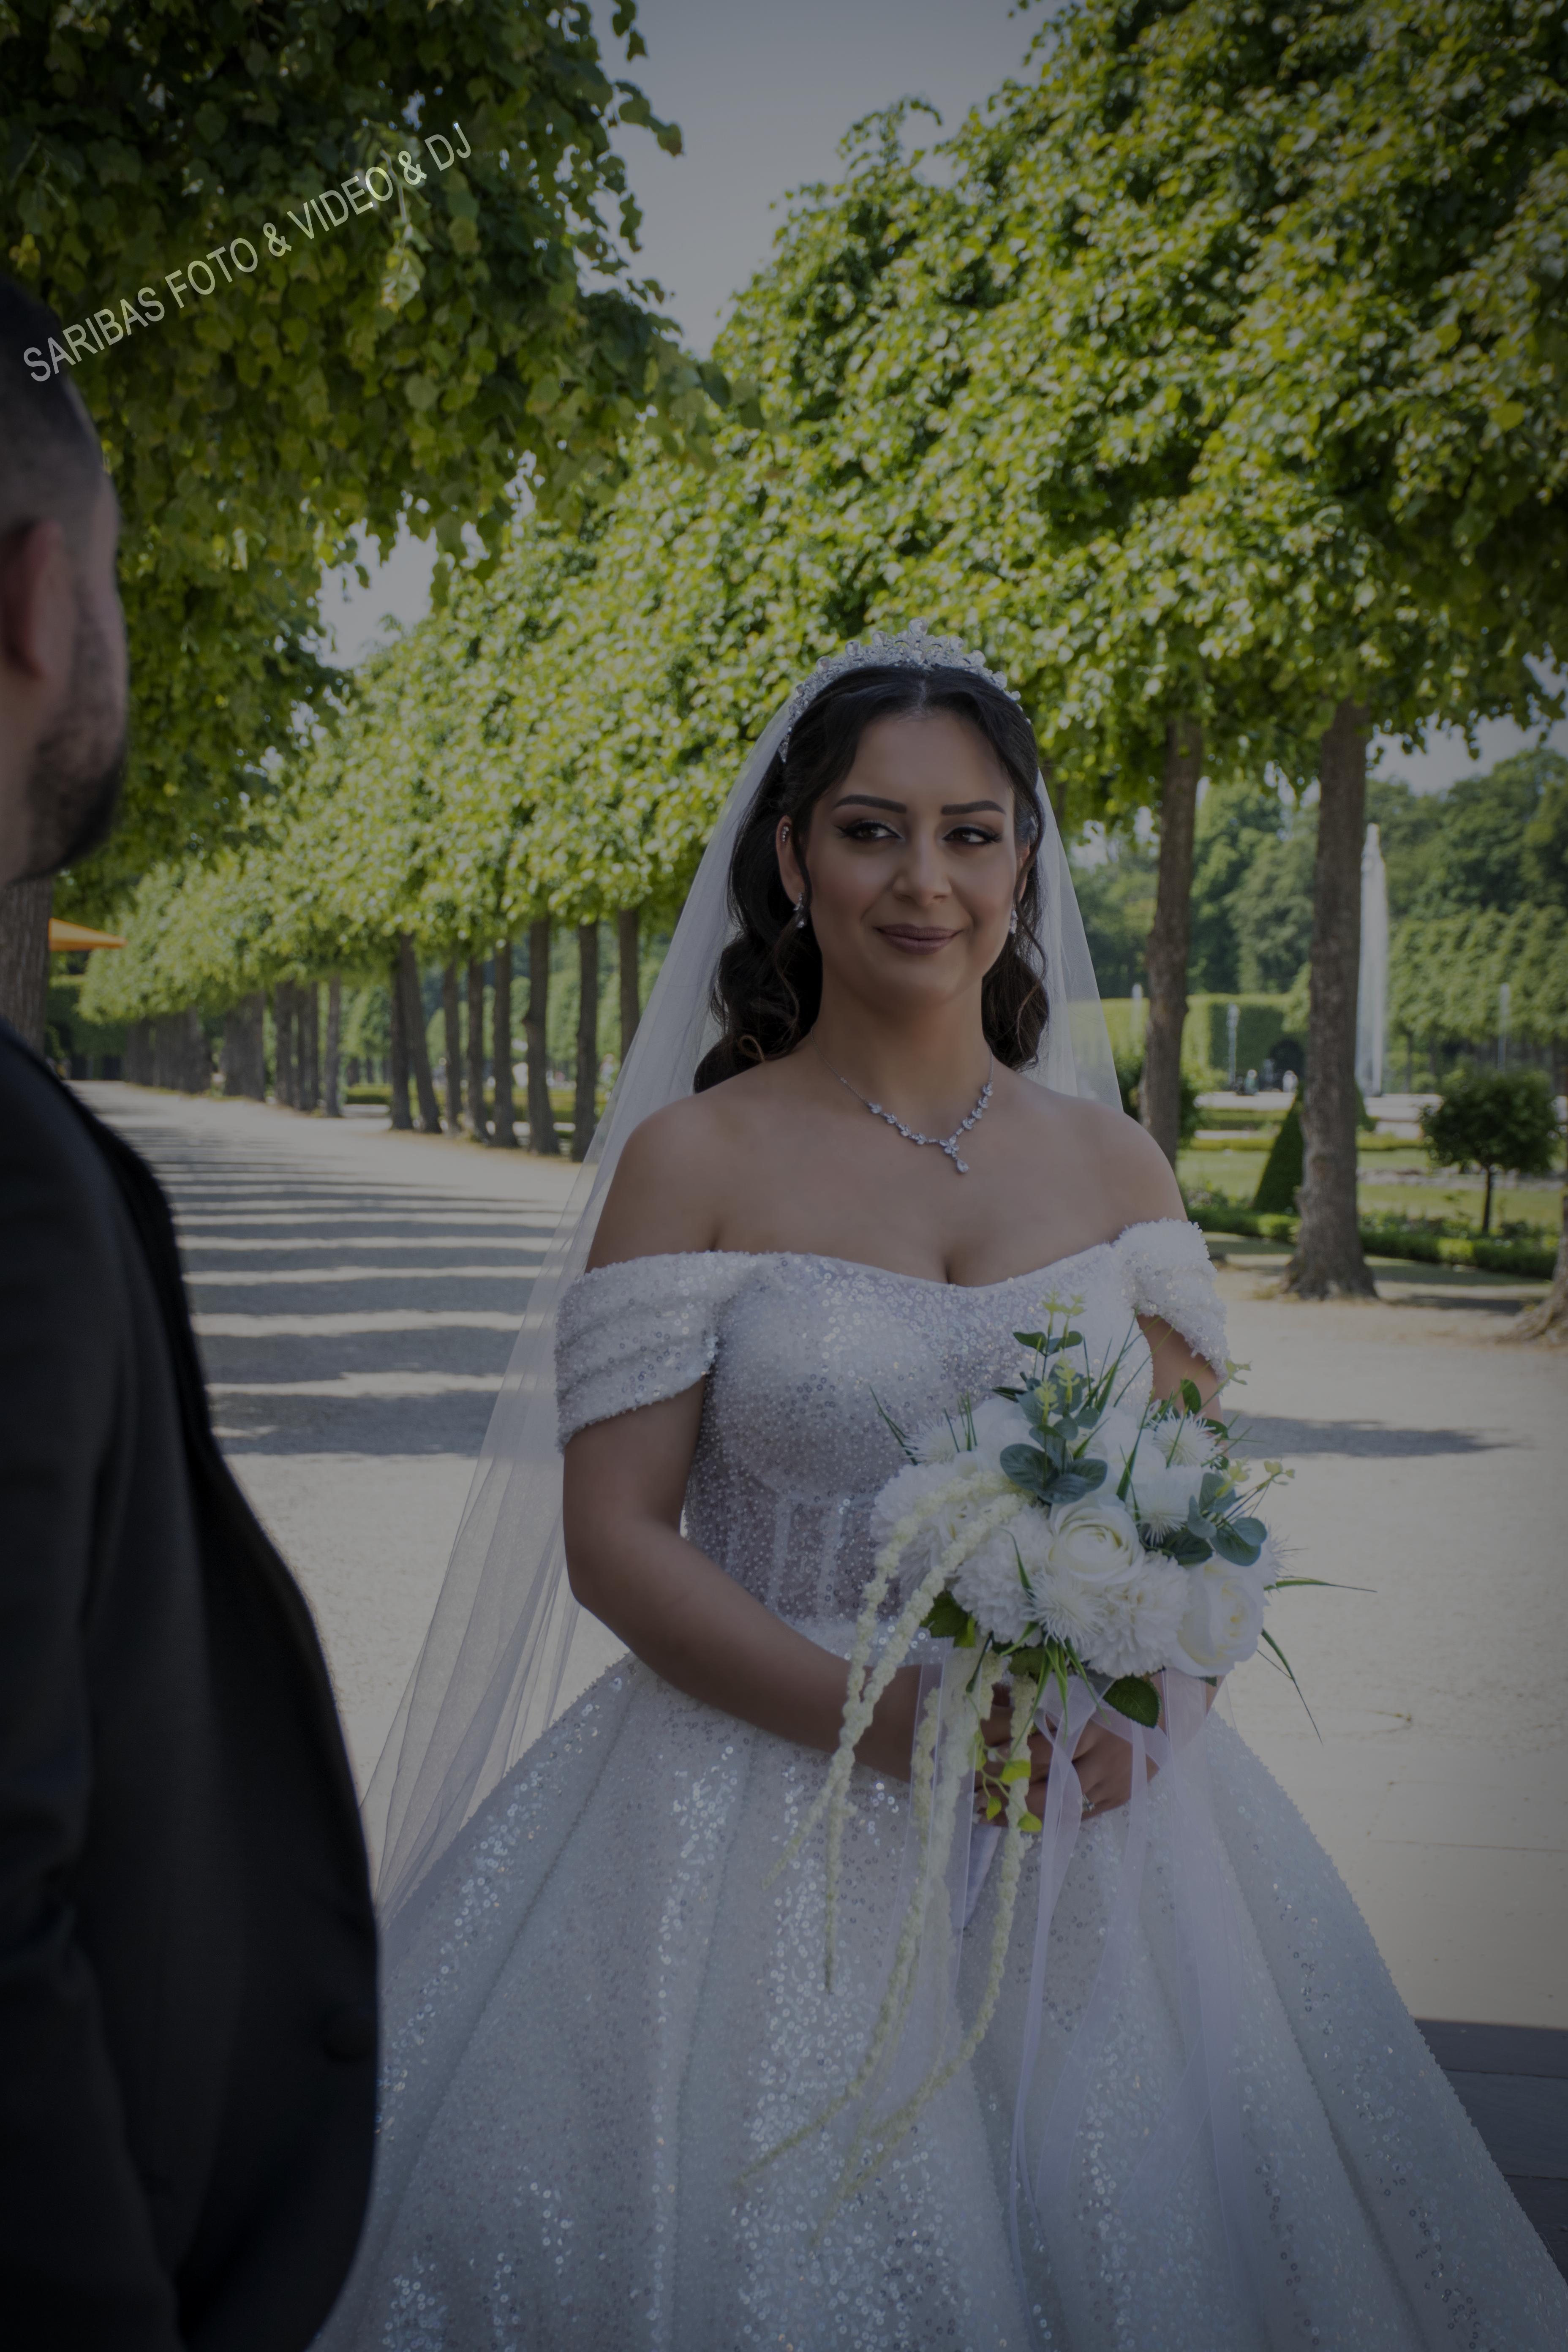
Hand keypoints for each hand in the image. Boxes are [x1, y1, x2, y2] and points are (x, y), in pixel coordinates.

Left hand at [975, 1685, 1153, 1823]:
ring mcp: (1109, 1783)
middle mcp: (1098, 1759)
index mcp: (1089, 1730)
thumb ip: (1045, 1704)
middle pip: (1051, 1786)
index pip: (1046, 1750)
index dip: (1016, 1757)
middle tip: (978, 1798)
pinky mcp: (1118, 1798)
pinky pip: (1081, 1815)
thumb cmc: (1117, 1701)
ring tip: (992, 1816)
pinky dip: (1053, 1819)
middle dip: (1013, 1795)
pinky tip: (1026, 1821)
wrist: (1166, 1718)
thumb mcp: (1083, 1698)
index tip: (988, 1760)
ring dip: (1025, 1813)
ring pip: (1063, 1806)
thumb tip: (998, 1695)